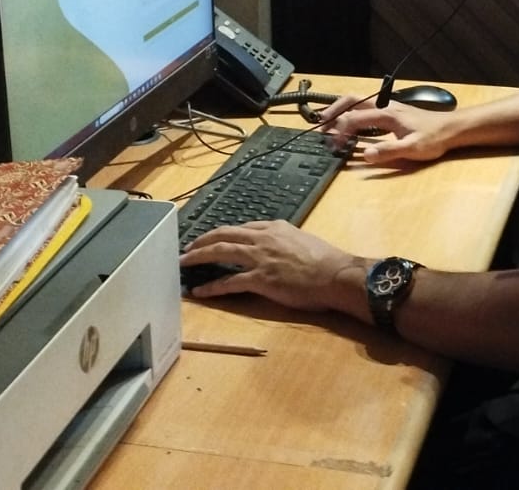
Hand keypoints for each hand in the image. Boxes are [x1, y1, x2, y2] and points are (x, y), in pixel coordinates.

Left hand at [179, 220, 364, 312]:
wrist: (335, 274)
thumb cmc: (325, 260)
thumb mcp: (302, 239)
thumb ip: (285, 239)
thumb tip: (278, 245)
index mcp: (274, 228)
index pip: (241, 227)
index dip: (223, 233)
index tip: (212, 237)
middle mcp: (262, 239)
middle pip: (224, 235)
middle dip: (202, 240)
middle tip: (188, 247)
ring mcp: (259, 258)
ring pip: (220, 252)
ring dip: (198, 257)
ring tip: (184, 262)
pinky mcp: (260, 279)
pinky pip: (229, 282)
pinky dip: (212, 287)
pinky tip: (200, 291)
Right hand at [317, 94, 456, 165]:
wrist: (452, 129)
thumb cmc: (434, 138)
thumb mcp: (412, 149)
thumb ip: (388, 151)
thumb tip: (365, 154)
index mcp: (387, 115)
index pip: (354, 119)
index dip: (340, 131)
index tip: (332, 144)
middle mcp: (385, 107)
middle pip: (352, 101)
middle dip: (333, 111)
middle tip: (319, 124)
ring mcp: (388, 107)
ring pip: (358, 102)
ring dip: (341, 109)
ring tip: (328, 121)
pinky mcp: (392, 112)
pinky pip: (366, 108)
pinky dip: (352, 112)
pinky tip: (350, 123)